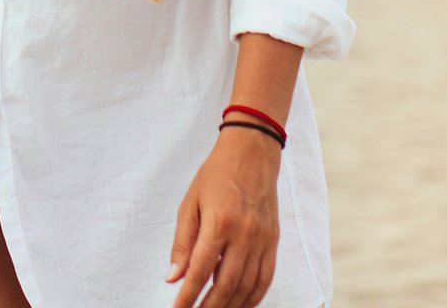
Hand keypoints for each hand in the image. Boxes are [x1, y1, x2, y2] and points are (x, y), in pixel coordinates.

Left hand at [167, 128, 281, 307]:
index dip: (188, 295)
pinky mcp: (273, 241)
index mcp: (219, 222)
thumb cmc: (216, 175)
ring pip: (247, 287)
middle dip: (209, 307)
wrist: (252, 153)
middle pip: (226, 285)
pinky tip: (239, 304)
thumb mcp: (190, 203)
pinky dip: (253, 297)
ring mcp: (262, 239)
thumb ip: (182, 242)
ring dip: (230, 306)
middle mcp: (244, 234)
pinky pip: (265, 278)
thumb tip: (173, 277)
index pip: (201, 270)